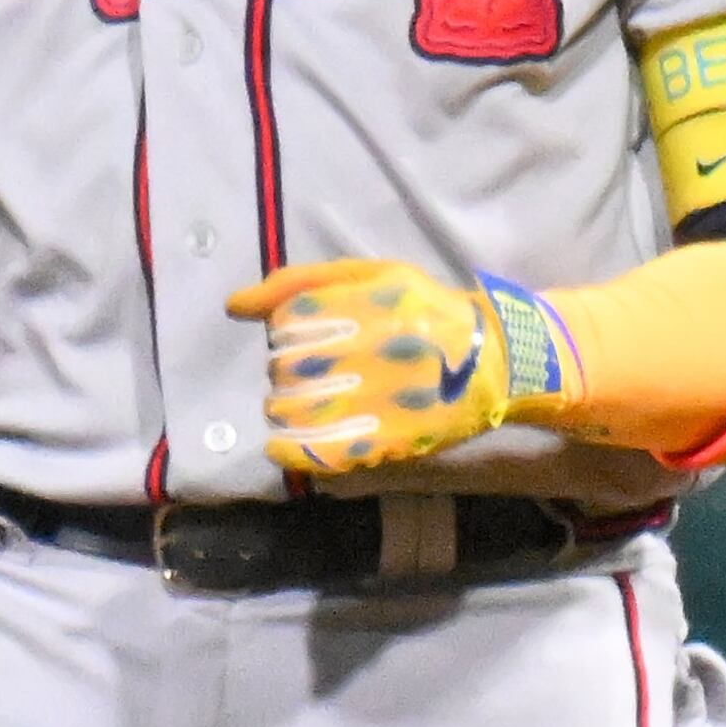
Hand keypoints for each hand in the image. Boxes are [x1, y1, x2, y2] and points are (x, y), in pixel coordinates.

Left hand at [230, 258, 579, 475]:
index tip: (301, 340)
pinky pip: (318, 451)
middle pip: (285, 368)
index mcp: (370, 304)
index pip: (287, 324)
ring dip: (284, 410)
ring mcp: (380, 399)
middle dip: (284, 373)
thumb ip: (301, 282)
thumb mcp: (374, 275)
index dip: (284, 335)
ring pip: (293, 410)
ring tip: (302, 406)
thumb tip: (233, 305)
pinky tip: (285, 444)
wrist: (492, 361)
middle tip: (306, 375)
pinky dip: (292, 450)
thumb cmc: (425, 309)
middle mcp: (374, 350)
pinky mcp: (387, 442)